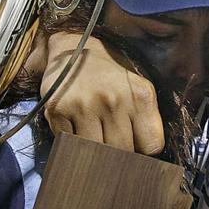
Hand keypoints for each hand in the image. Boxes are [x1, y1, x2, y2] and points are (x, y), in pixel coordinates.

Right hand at [42, 31, 163, 154]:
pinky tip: (75, 125)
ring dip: (93, 150)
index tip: (135, 144)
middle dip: (118, 152)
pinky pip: (68, 144)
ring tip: (93, 132)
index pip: (151, 147)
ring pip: (94, 152)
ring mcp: (84, 105)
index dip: (142, 150)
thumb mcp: (138, 89)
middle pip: (122, 152)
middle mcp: (113, 99)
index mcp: (140, 95)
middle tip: (111, 139)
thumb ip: (146, 120)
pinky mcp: (57, 110)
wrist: (75, 47)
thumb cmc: (111, 75)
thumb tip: (145, 160)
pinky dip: (71, 141)